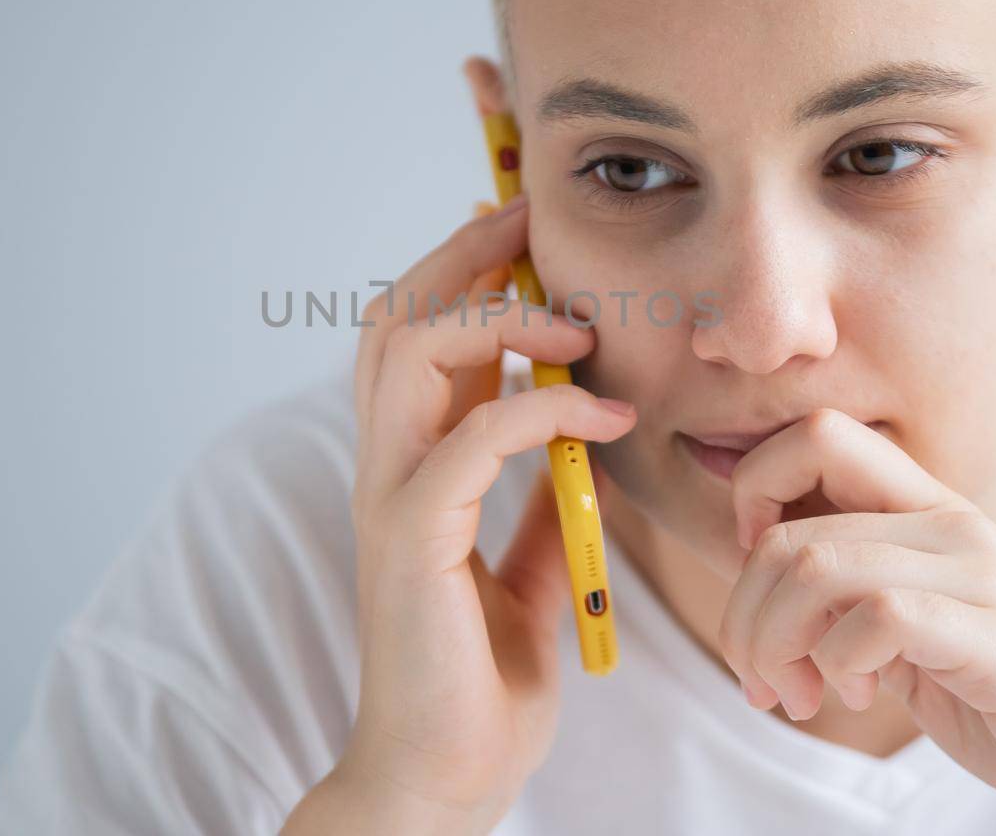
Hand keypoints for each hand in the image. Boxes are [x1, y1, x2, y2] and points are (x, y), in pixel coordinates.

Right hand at [305, 196, 637, 834]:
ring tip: (578, 324)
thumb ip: (545, 497)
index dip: (464, 268)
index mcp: (413, 464)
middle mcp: (386, 466)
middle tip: (532, 219)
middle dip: (463, 254)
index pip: (418, 333)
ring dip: (498, 316)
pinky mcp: (409, 541)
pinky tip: (609, 414)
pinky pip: (470, 439)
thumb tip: (588, 435)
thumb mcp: (531, 564)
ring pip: (408, 353)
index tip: (528, 225)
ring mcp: (389, 498)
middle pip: (394, 316)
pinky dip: (545, 409)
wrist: (445, 777)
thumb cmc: (482, 680)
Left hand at [717, 408, 995, 834]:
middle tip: (762, 677)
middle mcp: (955, 524)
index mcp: (930, 509)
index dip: (753, 494)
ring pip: (816, 567)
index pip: (814, 436)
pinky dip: (837, 663)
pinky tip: (855, 697)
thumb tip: (754, 568)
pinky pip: (877, 617)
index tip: (756, 578)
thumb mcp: (913, 628)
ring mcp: (982, 576)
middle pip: (789, 527)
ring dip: (776, 645)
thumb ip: (849, 588)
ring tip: (797, 696)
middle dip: (746, 614)